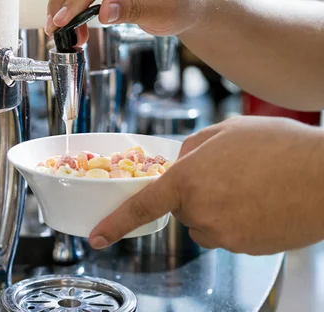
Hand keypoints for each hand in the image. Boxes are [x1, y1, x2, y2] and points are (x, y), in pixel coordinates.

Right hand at [45, 0, 204, 38]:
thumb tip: (103, 11)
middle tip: (53, 28)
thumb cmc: (180, 3)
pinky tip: (72, 25)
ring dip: (61, 1)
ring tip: (61, 31)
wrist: (188, 0)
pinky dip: (70, 3)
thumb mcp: (162, 12)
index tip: (63, 21)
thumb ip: (133, 9)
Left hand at [89, 116, 323, 254]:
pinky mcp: (245, 248)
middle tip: (227, 173)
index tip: (98, 237)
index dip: (116, 223)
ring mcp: (224, 233)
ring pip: (205, 222)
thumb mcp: (227, 131)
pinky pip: (228, 233)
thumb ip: (193, 147)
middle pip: (181, 208)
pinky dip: (237, 220)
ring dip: (216, 207)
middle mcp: (200, 211)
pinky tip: (260, 200)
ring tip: (249, 185)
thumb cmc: (281, 148)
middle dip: (194, 192)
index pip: (142, 206)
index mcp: (188, 180)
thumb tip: (180, 159)